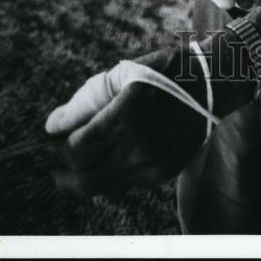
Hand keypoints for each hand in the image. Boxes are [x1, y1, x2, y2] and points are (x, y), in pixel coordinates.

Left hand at [46, 52, 206, 198]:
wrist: (209, 83)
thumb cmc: (160, 72)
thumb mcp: (120, 74)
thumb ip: (83, 102)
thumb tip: (51, 127)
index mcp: (127, 117)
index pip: (77, 151)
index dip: (58, 150)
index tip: (52, 142)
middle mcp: (140, 148)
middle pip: (86, 180)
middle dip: (64, 173)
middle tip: (54, 162)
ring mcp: (154, 165)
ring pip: (104, 187)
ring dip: (85, 177)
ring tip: (78, 162)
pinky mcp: (164, 173)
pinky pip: (125, 184)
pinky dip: (110, 175)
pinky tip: (107, 158)